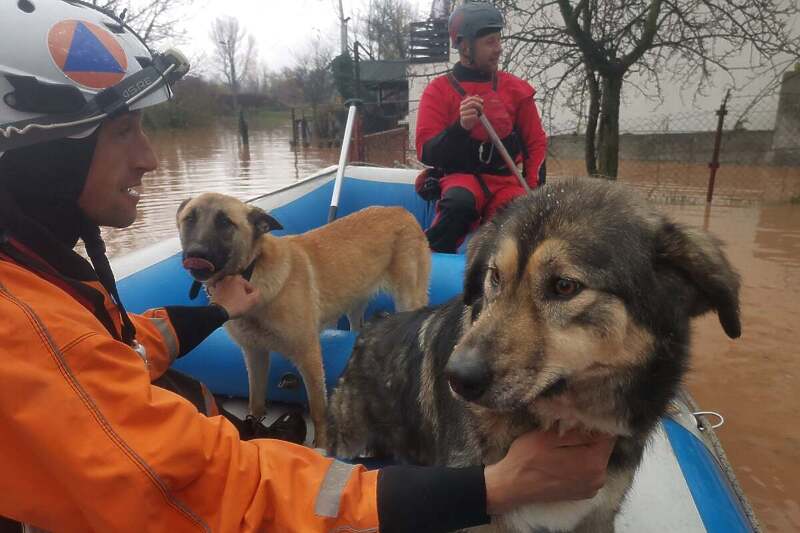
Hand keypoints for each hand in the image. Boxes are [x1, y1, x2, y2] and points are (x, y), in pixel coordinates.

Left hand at [206, 275, 260, 318]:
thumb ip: (257, 293)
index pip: (249, 285)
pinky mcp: (215, 290)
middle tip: (243, 300)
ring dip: (234, 292)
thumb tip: (257, 290)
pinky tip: (228, 300)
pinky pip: (224, 290)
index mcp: (238, 278)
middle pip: (239, 285)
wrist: (219, 312)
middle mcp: (228, 278)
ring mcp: (220, 283)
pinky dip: (226, 294)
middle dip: (242, 291)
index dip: (251, 293)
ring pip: (231, 287)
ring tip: (235, 301)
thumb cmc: (236, 306)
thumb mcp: (251, 301)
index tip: (250, 300)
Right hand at [459, 95, 483, 130]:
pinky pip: (473, 116)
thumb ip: (475, 101)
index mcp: (463, 103)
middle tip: (482, 109)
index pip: (471, 98)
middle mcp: (461, 107)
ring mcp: (462, 113)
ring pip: (474, 110)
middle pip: (472, 103)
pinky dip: (476, 117)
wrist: (466, 123)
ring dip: (478, 112)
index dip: (478, 99)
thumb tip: (477, 95)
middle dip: (479, 106)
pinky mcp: (464, 118)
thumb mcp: (473, 107)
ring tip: (477, 114)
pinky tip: (475, 117)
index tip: (482, 101)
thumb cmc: (470, 114)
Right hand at [484, 428, 616, 514]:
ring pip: (595, 457)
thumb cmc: (526, 460)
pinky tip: (564, 456)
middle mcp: (598, 478)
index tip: (582, 414)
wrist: (511, 487)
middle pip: (603, 447)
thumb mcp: (549, 437)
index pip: (608, 435)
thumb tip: (595, 422)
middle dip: (590, 434)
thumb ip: (576, 431)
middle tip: (570, 425)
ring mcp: (591, 487)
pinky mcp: (583, 492)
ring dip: (584, 447)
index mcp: (593, 463)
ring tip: (564, 440)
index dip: (596, 422)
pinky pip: (589, 470)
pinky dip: (580, 460)